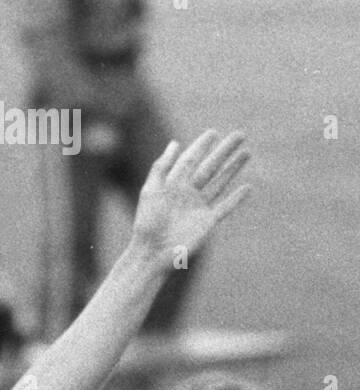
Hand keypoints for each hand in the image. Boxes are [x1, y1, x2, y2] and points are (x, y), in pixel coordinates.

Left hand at [130, 128, 250, 265]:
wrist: (152, 252)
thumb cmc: (147, 223)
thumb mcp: (151, 191)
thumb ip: (162, 167)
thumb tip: (175, 142)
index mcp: (173, 184)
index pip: (191, 159)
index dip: (202, 145)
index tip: (213, 132)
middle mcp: (188, 194)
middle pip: (210, 167)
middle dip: (224, 151)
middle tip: (240, 134)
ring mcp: (199, 207)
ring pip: (220, 182)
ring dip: (233, 168)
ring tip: (246, 152)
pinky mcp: (207, 222)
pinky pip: (225, 207)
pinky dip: (236, 198)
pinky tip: (247, 187)